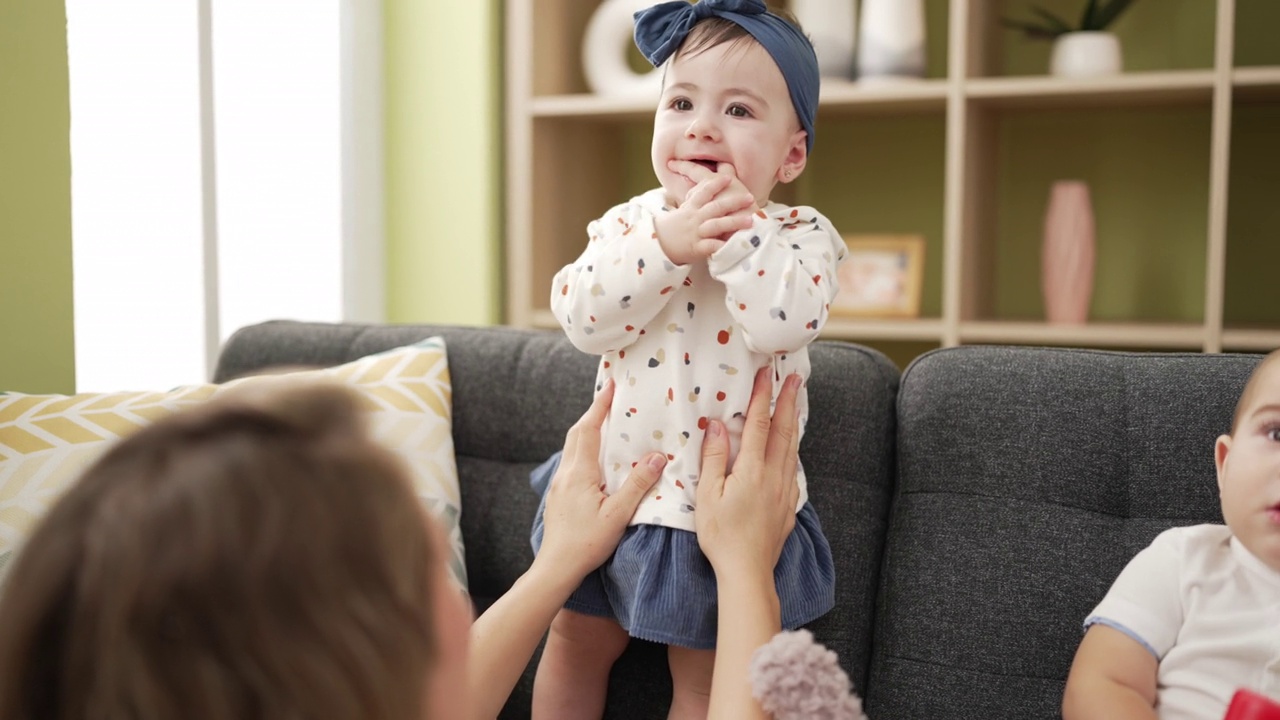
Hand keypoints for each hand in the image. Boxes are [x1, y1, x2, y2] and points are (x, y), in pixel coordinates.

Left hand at [535, 379, 665, 581]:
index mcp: (580, 473)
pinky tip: (594, 459)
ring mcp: (558, 484)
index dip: (600, 406)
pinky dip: (582, 448)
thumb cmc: (586, 543)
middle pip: (576, 433)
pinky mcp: (557, 495)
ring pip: (571, 447)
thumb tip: (656, 457)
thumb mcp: (617, 515)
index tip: (610, 386)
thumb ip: (637, 485)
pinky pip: (570, 461)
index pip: (589, 429)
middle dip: (592, 413)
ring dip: (586, 430)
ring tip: (604, 423)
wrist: (555, 567)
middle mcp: (566, 473)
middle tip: (609, 399)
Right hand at [655, 161, 755, 264]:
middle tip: (750, 197)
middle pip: (715, 207)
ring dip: (734, 222)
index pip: (704, 192)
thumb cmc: (676, 226)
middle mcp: (695, 218)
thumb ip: (698, 199)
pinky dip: (722, 246)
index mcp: (692, 207)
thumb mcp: (685, 209)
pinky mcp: (697, 248)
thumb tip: (708, 182)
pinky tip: (734, 245)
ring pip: (716, 225)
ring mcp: (696, 232)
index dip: (715, 184)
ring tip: (750, 221)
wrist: (658, 245)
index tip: (728, 178)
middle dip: (734, 201)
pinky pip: (711, 246)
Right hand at [695, 366, 801, 577]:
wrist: (747, 572)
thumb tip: (716, 426)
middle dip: (789, 401)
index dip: (763, 396)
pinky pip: (793, 469)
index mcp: (752, 470)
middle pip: (784, 430)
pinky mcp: (788, 506)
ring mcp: (784, 491)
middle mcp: (774, 476)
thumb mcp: (708, 495)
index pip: (759, 424)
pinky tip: (791, 449)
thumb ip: (714, 458)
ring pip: (792, 449)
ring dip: (794, 423)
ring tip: (797, 403)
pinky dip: (793, 450)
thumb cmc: (722, 536)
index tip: (767, 373)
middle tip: (796, 378)